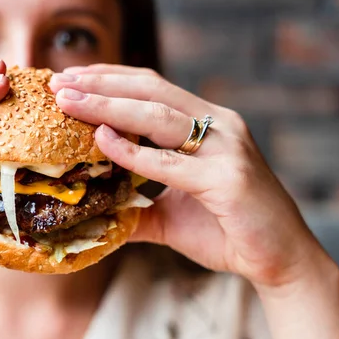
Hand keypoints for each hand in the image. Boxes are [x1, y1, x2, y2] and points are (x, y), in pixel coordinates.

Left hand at [50, 64, 328, 287]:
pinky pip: (171, 162)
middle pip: (150, 91)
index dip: (109, 79)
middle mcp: (219, 125)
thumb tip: (91, 210)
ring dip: (108, 106)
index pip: (151, 87)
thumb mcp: (170, 215)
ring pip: (158, 115)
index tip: (70, 79)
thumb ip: (134, 205)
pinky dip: (133, 151)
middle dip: (100, 85)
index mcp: (207, 124)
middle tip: (59, 83)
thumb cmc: (226, 230)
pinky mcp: (229, 178)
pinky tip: (102, 140)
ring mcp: (227, 148)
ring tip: (69, 102)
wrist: (279, 260)